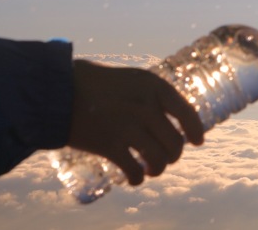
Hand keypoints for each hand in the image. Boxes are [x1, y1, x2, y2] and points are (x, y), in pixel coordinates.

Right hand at [67, 60, 204, 184]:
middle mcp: (146, 107)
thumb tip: (173, 119)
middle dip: (174, 154)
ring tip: (152, 169)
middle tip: (166, 158)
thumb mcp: (133, 79)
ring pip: (159, 159)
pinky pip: (134, 170)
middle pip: (175, 142)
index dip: (195, 130)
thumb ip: (154, 96)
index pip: (187, 113)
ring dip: (158, 169)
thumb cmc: (97, 83)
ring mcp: (129, 127)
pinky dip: (137, 178)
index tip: (198, 141)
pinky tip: (134, 178)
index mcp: (155, 87)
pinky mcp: (110, 145)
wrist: (60, 89)